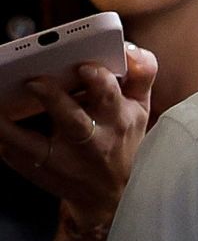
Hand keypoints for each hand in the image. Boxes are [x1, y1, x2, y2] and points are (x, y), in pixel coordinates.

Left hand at [0, 43, 157, 229]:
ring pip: (34, 145)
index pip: (112, 96)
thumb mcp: (141, 107)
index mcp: (119, 118)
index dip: (99, 81)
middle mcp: (92, 140)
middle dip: (54, 99)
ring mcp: (63, 158)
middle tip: (34, 81)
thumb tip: (128, 49)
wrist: (112, 191)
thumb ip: (141, 73)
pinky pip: (15, 155)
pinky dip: (3, 138)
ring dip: (13, 127)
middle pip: (73, 121)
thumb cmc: (123, 139)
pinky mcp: (40, 169)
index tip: (85, 67)